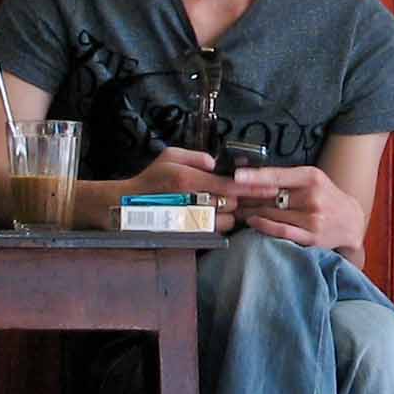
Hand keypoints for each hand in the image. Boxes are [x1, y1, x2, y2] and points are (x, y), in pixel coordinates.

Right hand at [113, 147, 238, 231]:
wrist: (129, 207)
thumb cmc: (151, 180)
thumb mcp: (169, 156)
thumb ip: (195, 156)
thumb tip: (214, 163)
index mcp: (187, 180)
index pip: (229, 185)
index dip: (248, 185)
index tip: (263, 185)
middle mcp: (192, 202)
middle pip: (232, 203)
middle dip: (232, 197)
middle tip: (222, 192)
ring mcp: (193, 222)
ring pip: (227, 220)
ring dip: (226, 213)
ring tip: (213, 205)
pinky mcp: (192, 236)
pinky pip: (217, 232)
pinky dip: (218, 224)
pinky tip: (209, 216)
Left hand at [230, 163, 365, 255]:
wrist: (351, 222)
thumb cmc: (326, 197)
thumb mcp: (311, 179)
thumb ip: (285, 177)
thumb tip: (249, 175)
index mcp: (312, 177)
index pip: (277, 176)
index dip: (255, 176)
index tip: (236, 176)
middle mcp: (313, 197)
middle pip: (270, 196)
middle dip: (247, 197)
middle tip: (231, 196)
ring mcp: (313, 219)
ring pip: (272, 214)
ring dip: (251, 212)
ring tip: (238, 209)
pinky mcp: (312, 238)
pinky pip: (281, 231)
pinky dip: (263, 226)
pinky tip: (252, 222)